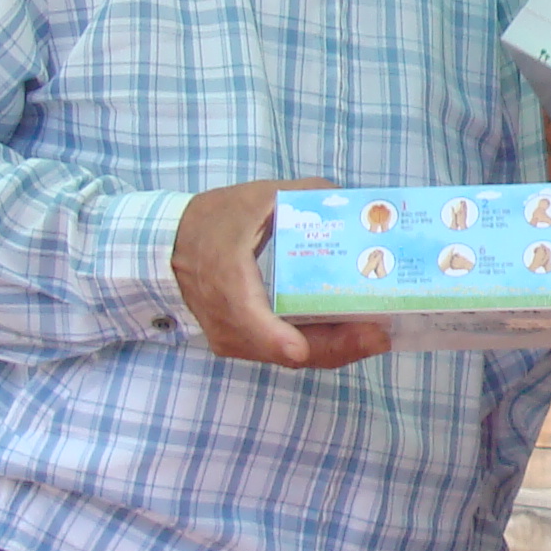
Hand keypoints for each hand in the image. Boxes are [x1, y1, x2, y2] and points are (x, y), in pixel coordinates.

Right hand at [172, 179, 391, 370]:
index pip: (247, 315)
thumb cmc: (218, 219)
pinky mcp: (238, 345)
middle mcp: (226, 318)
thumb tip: (356, 201)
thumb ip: (308, 194)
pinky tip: (351, 337)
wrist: (172, 245)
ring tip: (375, 336)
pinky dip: (317, 348)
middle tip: (379, 335)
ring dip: (333, 350)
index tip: (299, 348)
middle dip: (334, 347)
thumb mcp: (259, 197)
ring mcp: (231, 337)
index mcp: (227, 276)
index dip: (273, 336)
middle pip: (282, 348)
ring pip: (287, 356)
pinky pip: (282, 353)